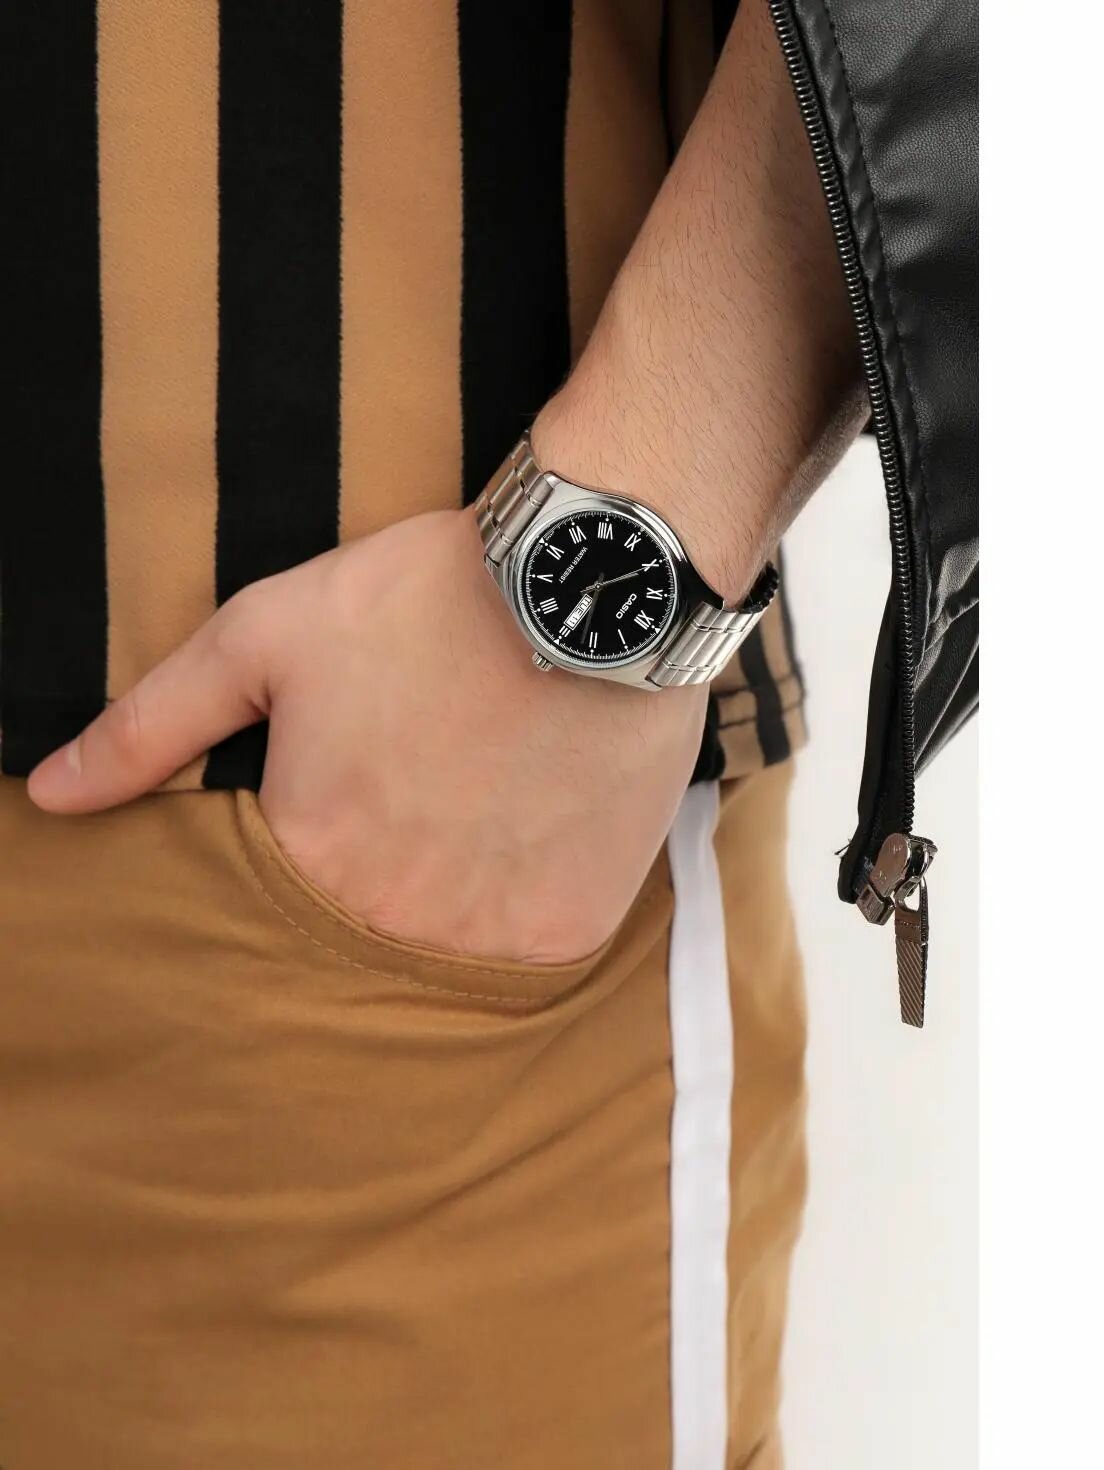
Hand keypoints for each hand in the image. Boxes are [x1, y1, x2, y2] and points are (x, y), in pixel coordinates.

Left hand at [26, 510, 706, 963]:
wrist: (594, 584)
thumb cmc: (425, 601)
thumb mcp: (267, 638)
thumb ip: (151, 725)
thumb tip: (49, 794)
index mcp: (310, 861)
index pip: (274, 910)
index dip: (321, 841)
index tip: (359, 793)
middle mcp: (394, 923)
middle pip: (364, 935)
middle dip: (386, 876)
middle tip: (428, 796)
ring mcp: (489, 936)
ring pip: (448, 952)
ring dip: (454, 897)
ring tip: (480, 806)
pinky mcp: (571, 929)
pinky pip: (530, 948)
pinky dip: (524, 901)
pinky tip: (530, 826)